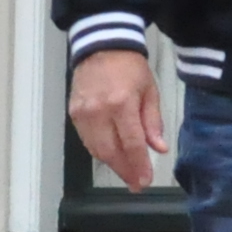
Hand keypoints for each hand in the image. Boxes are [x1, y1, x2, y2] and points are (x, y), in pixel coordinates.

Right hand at [68, 48, 165, 188]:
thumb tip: (158, 149)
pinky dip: (100, 152)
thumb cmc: (130, 68)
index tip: (145, 182)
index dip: (138, 166)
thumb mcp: (150, 91)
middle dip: (125, 171)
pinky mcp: (73, 113)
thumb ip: (152, 122)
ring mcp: (82, 113)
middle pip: (110, 152)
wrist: (101, 47)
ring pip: (96, 149)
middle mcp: (98, 111)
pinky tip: (112, 157)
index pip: (131, 143)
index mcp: (121, 104)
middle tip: (136, 184)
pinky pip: (87, 140)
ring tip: (127, 174)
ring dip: (112, 164)